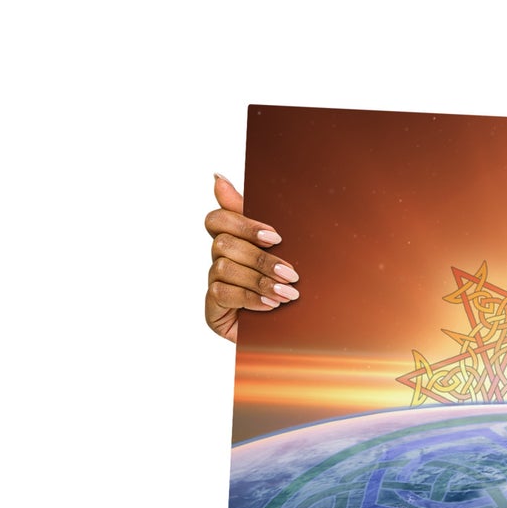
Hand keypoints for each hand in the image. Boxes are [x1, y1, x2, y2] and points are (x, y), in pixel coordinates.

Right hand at [204, 173, 298, 342]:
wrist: (294, 330)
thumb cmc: (289, 285)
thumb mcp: (283, 250)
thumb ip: (255, 216)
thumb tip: (217, 177)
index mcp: (234, 240)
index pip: (217, 219)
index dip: (243, 224)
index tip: (275, 237)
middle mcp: (219, 259)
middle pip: (223, 244)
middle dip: (261, 259)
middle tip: (292, 273)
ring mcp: (214, 284)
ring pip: (224, 268)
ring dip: (260, 280)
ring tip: (288, 294)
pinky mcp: (212, 308)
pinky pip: (222, 294)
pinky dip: (250, 298)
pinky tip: (271, 306)